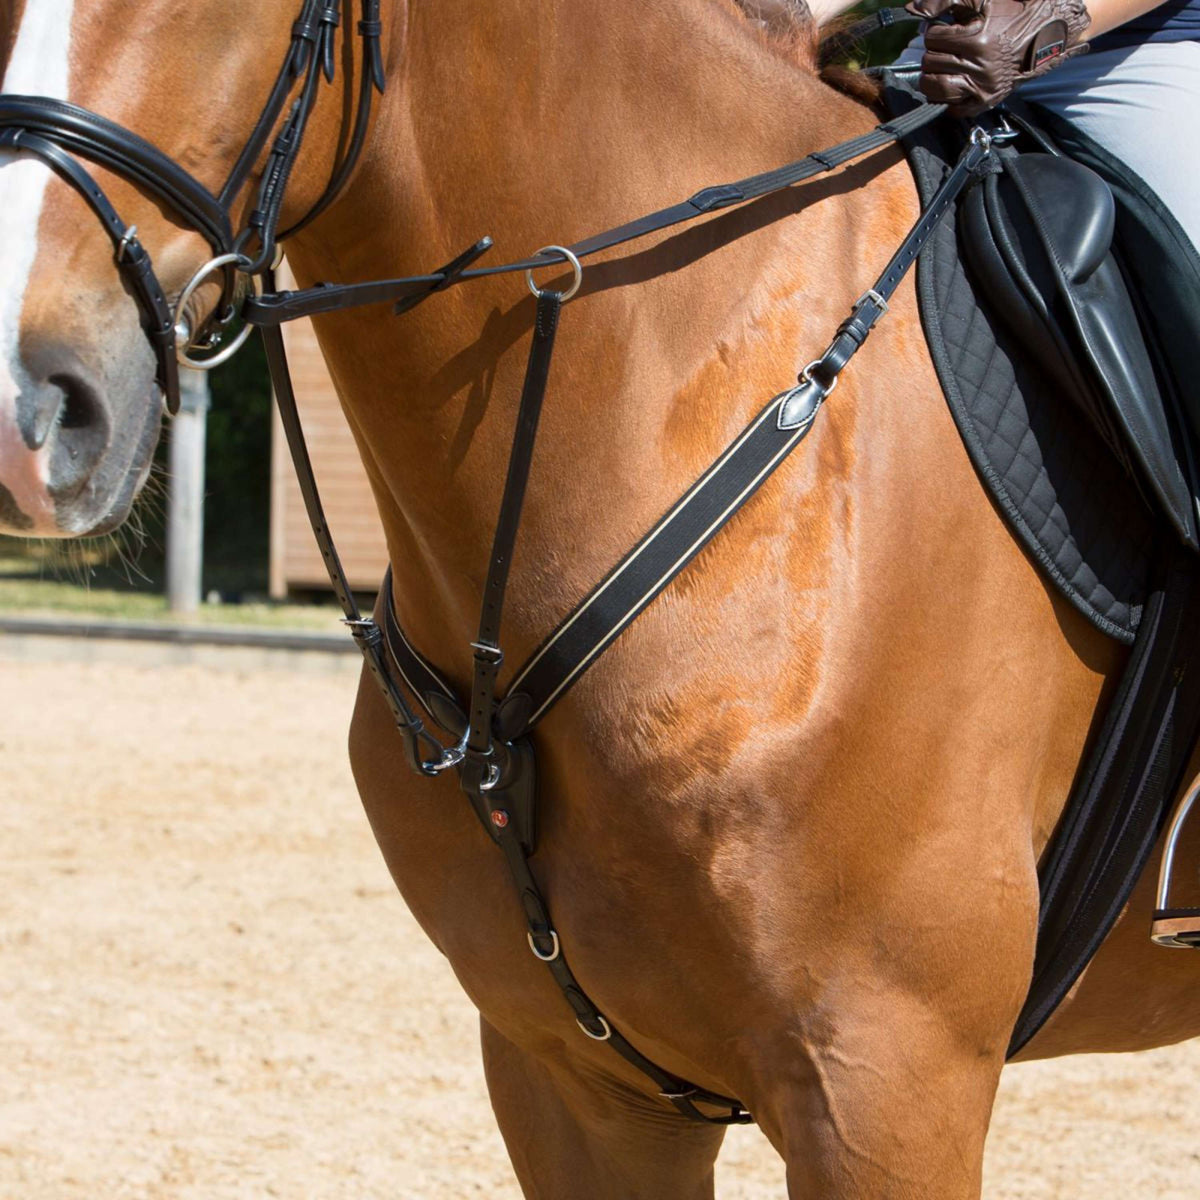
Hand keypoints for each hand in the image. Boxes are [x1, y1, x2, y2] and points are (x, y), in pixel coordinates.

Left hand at [906, 0, 1090, 116]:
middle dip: (935, 51)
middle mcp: (980, 67)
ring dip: (933, 75)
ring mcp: (982, 88)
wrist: (1044, 37)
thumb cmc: (1011, 16)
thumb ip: (946, 0)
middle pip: (931, 61)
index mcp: (979, 39)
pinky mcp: (984, 102)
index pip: (933, 37)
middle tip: (949, 46)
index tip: (949, 29)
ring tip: (945, 64)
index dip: (936, 30)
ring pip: (934, 87)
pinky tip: (955, 81)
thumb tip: (913, 8)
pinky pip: (951, 108)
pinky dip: (947, 97)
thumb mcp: (983, 0)